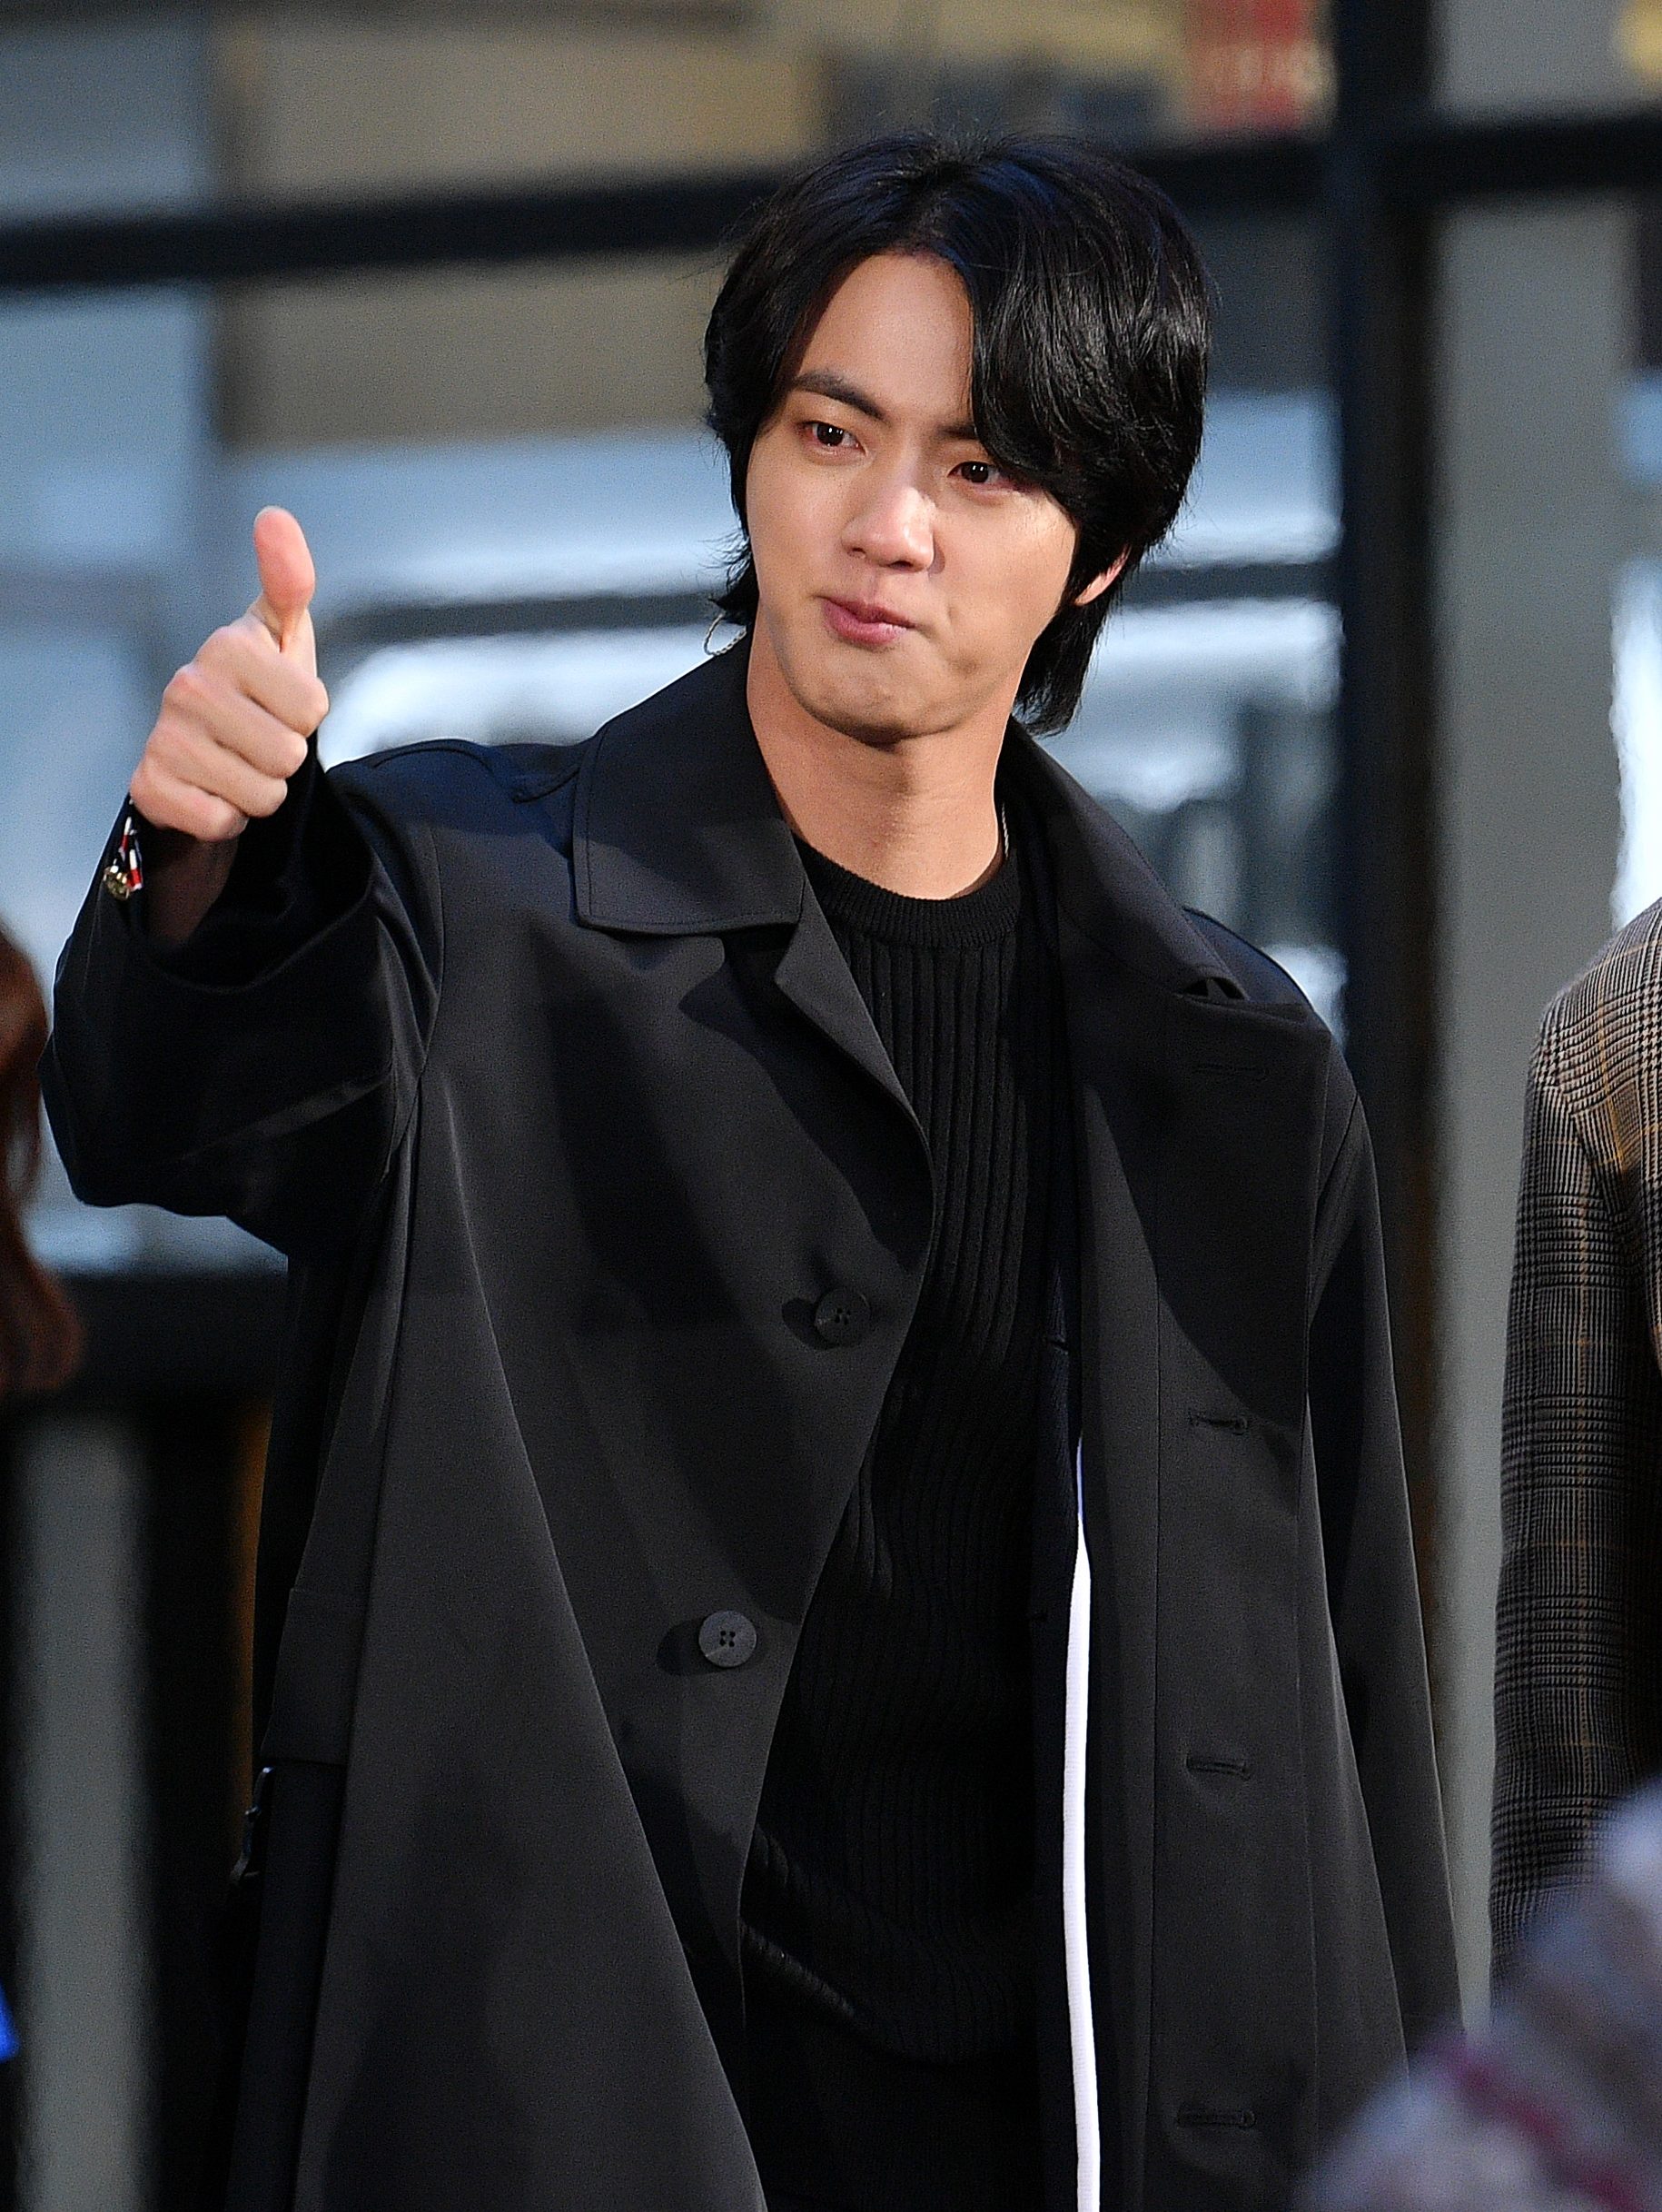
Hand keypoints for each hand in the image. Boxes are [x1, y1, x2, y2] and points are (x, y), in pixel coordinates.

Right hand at [130, 507, 329, 843]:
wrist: (207, 754)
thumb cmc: (257, 690)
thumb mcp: (282, 636)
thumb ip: (289, 581)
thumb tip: (274, 516)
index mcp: (226, 645)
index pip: (313, 709)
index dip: (308, 716)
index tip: (281, 703)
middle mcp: (185, 685)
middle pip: (289, 756)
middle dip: (286, 759)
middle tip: (258, 740)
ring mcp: (163, 737)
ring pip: (261, 795)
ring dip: (260, 791)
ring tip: (237, 764)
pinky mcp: (149, 787)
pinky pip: (223, 821)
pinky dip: (227, 818)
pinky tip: (211, 790)